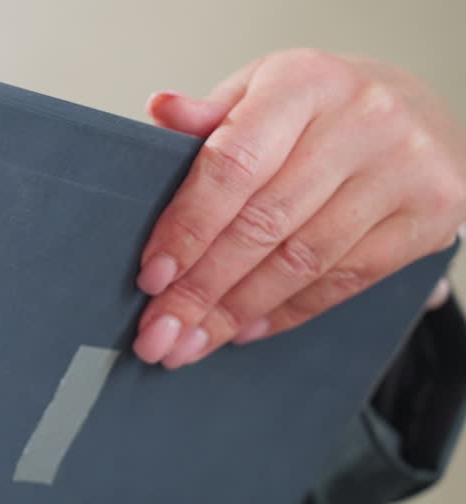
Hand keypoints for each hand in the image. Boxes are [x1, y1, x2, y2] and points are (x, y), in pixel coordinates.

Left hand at [133, 49, 465, 368]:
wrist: (419, 110)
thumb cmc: (320, 107)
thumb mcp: (262, 91)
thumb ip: (211, 115)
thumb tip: (160, 110)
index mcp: (304, 81)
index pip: (232, 166)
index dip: (188, 228)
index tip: (152, 276)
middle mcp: (361, 121)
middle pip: (264, 224)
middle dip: (202, 288)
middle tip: (159, 332)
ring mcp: (402, 169)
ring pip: (302, 261)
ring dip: (237, 311)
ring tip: (191, 342)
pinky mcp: (431, 215)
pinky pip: (345, 280)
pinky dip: (287, 311)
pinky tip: (244, 329)